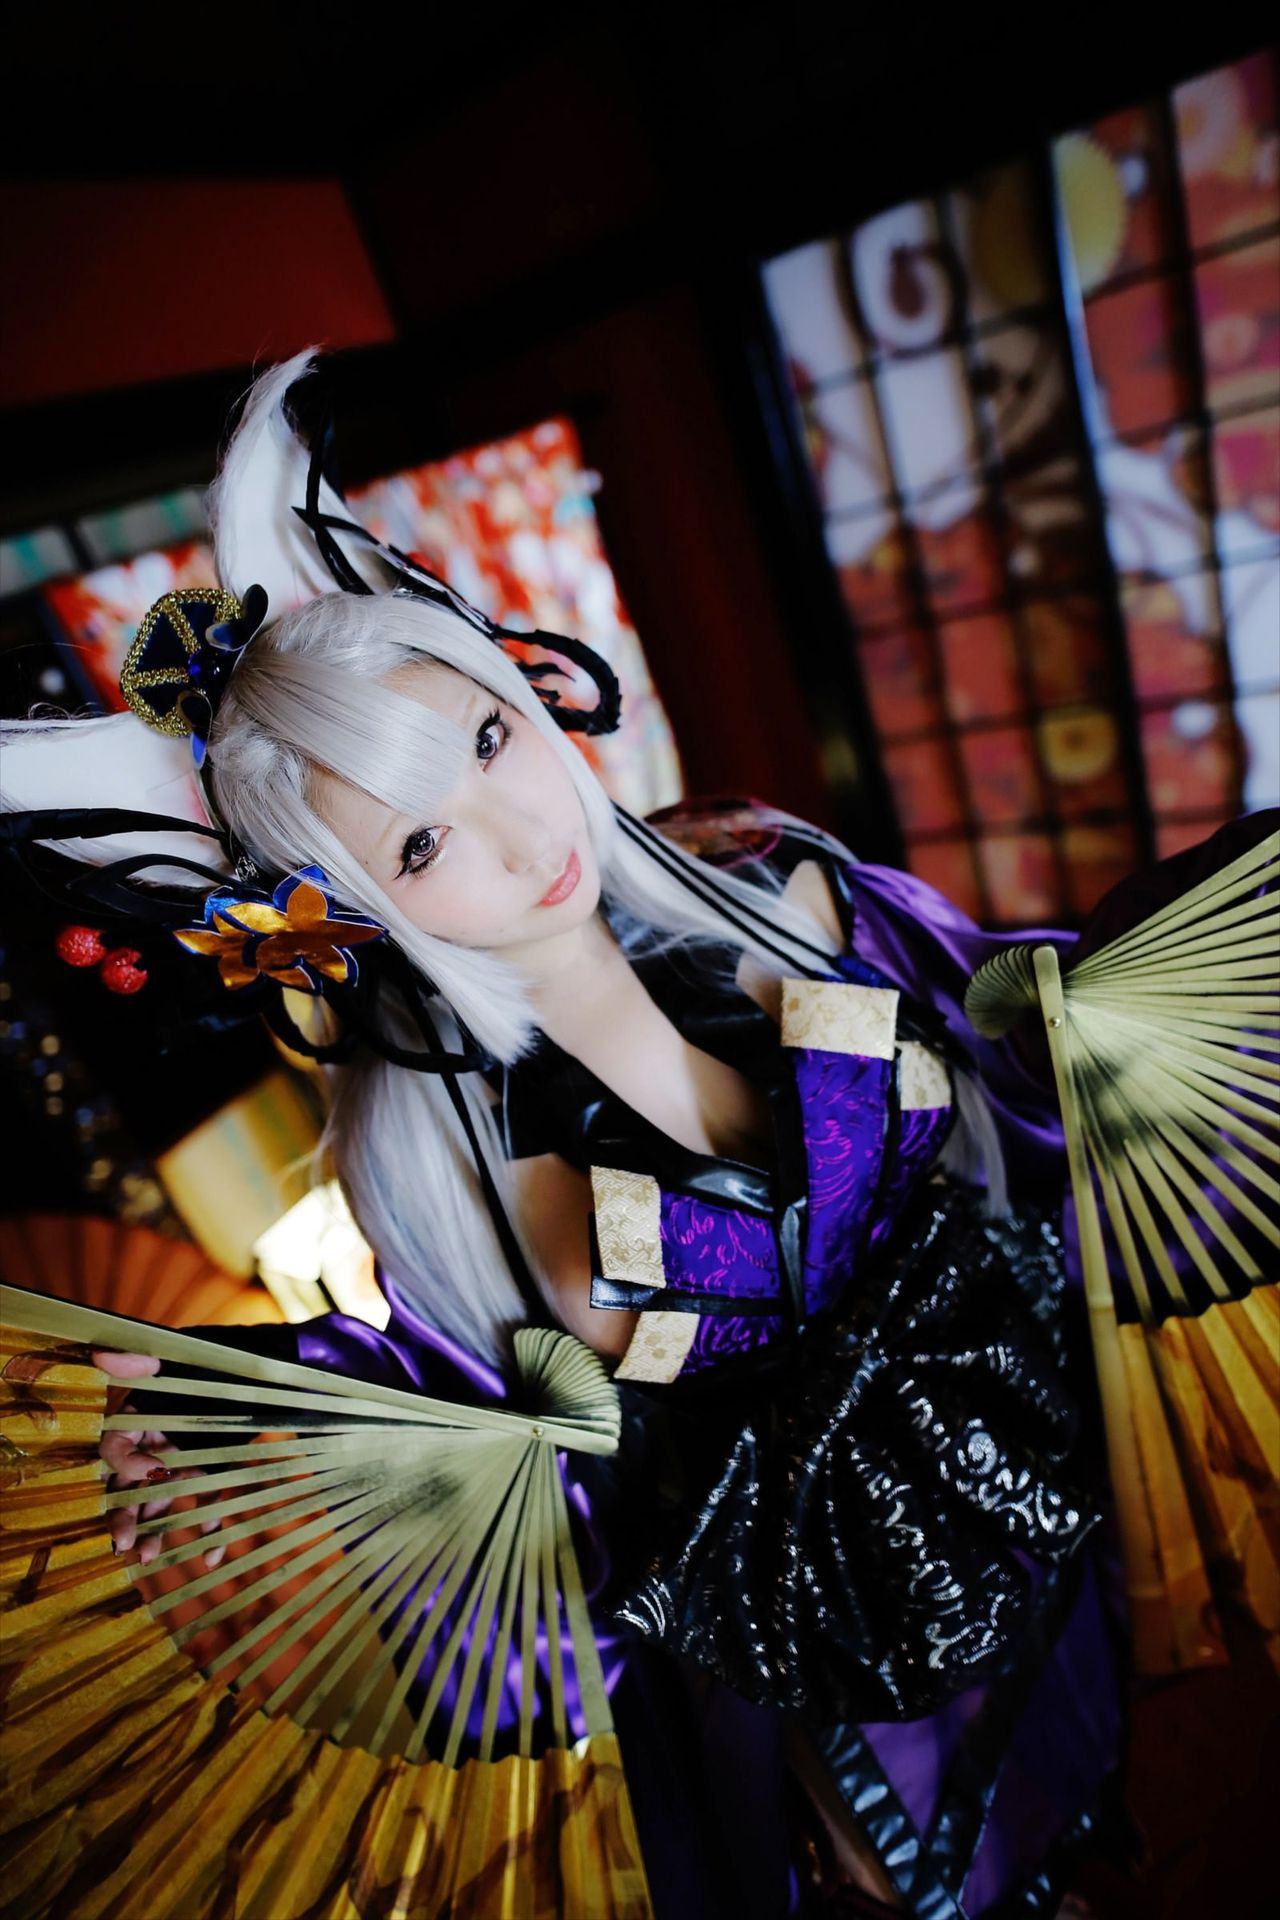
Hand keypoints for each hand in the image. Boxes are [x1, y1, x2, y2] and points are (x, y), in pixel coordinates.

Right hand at [92, 1348, 225, 1570]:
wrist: (268, 1366)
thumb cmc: (218, 1357)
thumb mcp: (180, 1354)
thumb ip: (142, 1358)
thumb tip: (101, 1353)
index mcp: (140, 1416)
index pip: (115, 1447)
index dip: (124, 1463)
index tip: (151, 1472)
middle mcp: (154, 1444)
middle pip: (128, 1486)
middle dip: (124, 1515)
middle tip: (124, 1544)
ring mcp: (181, 1462)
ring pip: (159, 1502)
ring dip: (153, 1530)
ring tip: (150, 1557)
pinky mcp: (211, 1473)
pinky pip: (206, 1506)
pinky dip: (209, 1531)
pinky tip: (212, 1557)